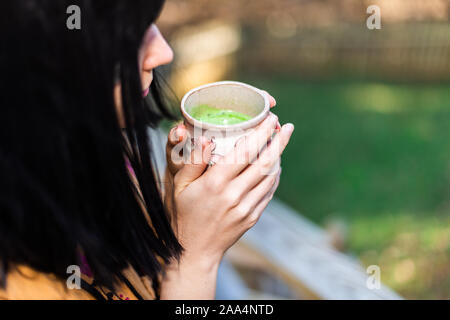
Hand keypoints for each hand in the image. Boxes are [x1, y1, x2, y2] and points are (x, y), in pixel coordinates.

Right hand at [171, 113, 293, 265]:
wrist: (194, 252)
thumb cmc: (182, 215)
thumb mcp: (178, 186)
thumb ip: (193, 161)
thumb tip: (207, 138)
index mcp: (215, 183)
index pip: (245, 151)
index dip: (261, 132)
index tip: (271, 118)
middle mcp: (234, 194)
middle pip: (265, 161)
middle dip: (279, 141)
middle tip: (288, 127)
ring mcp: (246, 207)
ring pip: (271, 176)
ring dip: (279, 157)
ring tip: (281, 142)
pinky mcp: (252, 217)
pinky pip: (269, 192)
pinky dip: (275, 176)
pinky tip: (274, 166)